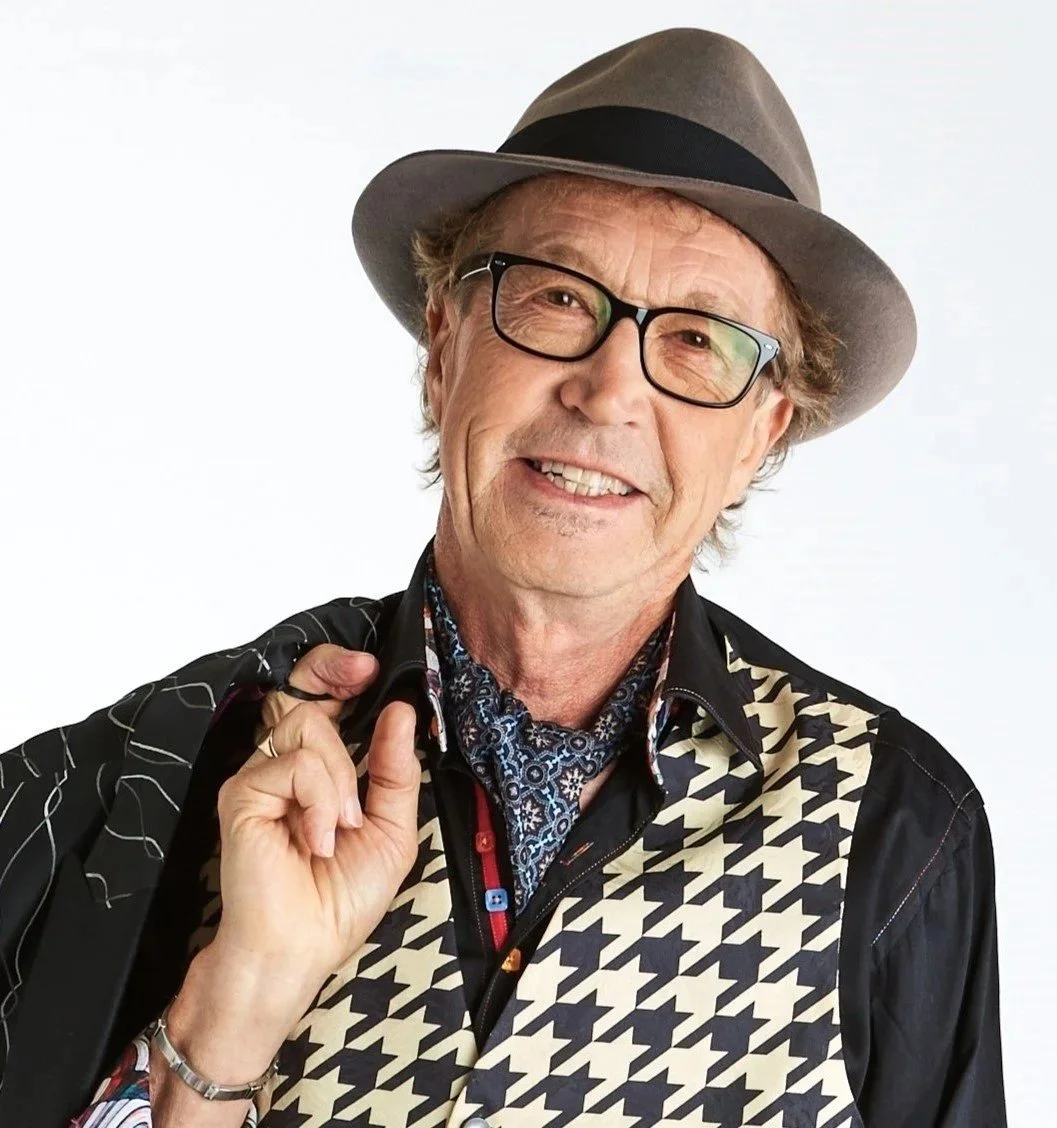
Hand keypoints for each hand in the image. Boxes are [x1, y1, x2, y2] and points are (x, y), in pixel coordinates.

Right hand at [153, 647, 420, 1123]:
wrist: (301, 949)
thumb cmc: (340, 899)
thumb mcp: (392, 828)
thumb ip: (396, 769)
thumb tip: (401, 711)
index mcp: (319, 770)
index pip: (320, 700)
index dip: (338, 671)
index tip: (369, 667)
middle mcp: (284, 766)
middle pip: (304, 692)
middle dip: (333, 672)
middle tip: (364, 673)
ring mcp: (260, 777)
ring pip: (310, 728)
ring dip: (342, 777)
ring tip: (343, 828)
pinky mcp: (242, 795)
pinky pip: (295, 765)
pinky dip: (321, 800)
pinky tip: (318, 839)